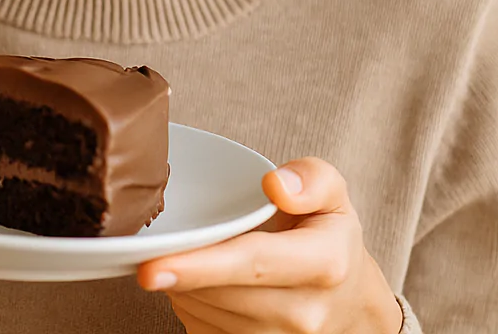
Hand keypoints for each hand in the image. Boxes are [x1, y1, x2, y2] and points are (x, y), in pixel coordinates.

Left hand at [136, 159, 402, 333]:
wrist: (348, 300)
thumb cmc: (328, 237)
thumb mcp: (333, 195)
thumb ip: (311, 179)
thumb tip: (276, 185)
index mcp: (324, 264)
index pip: (251, 264)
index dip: (197, 267)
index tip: (149, 268)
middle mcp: (305, 312)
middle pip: (219, 294)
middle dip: (181, 271)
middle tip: (163, 246)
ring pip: (206, 317)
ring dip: (184, 288)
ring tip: (194, 260)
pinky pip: (204, 333)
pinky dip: (192, 307)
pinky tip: (200, 286)